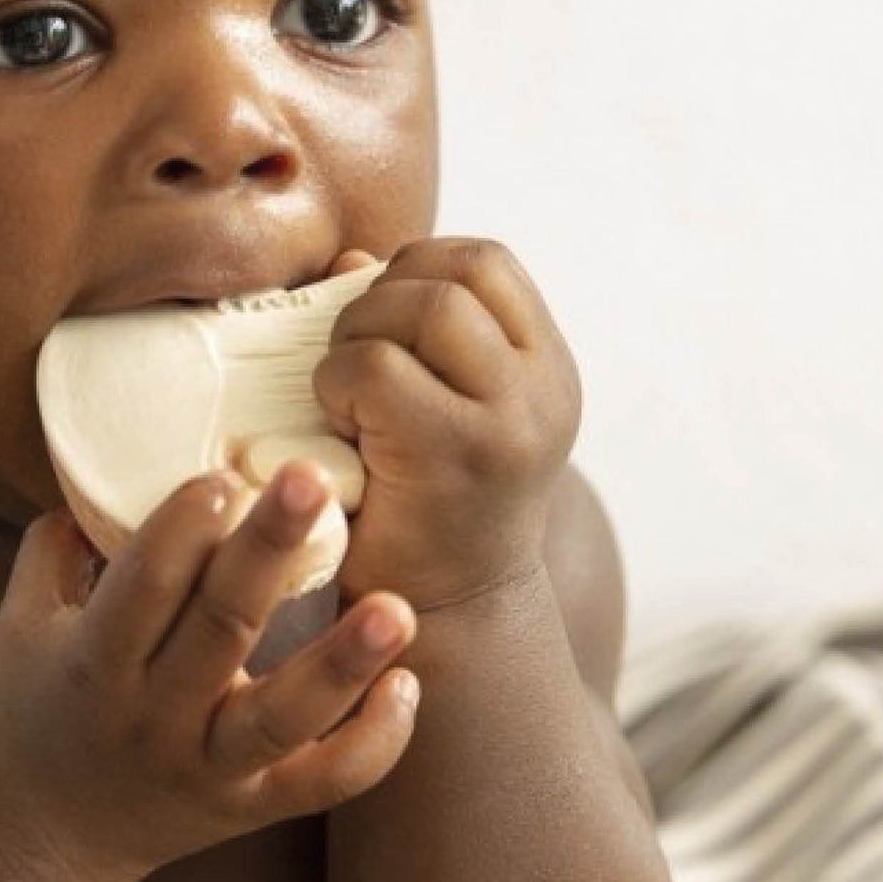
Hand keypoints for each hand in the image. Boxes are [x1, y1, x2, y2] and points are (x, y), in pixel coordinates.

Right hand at [0, 464, 419, 881]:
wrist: (41, 841)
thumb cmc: (31, 706)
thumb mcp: (20, 623)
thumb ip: (55, 544)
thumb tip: (103, 464)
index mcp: (94, 665)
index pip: (142, 588)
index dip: (180, 531)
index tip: (222, 475)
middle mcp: (153, 718)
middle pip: (220, 630)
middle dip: (266, 552)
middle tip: (309, 479)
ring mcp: (208, 768)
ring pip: (285, 719)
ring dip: (343, 662)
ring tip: (398, 607)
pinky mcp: (251, 807)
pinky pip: (322, 783)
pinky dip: (372, 743)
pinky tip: (408, 684)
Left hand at [314, 238, 581, 611]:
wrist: (444, 622)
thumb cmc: (423, 504)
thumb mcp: (437, 405)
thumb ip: (407, 328)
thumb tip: (350, 258)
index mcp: (547, 367)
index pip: (486, 261)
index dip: (417, 268)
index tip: (382, 327)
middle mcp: (544, 389)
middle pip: (454, 273)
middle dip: (380, 300)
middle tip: (355, 362)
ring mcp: (508, 422)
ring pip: (421, 307)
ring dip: (358, 337)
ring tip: (349, 396)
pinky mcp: (455, 455)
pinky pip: (374, 367)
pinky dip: (335, 382)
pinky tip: (340, 427)